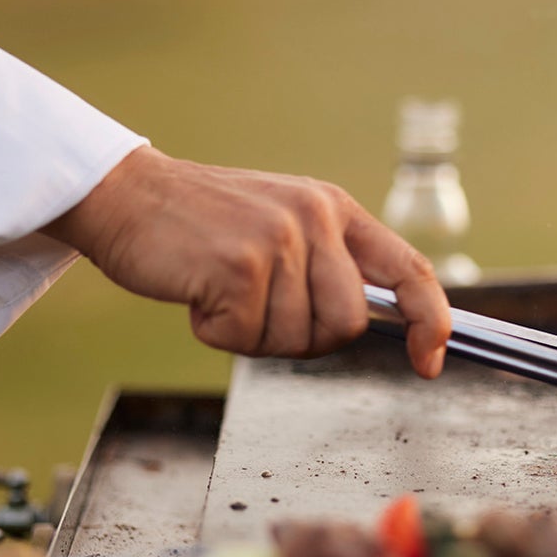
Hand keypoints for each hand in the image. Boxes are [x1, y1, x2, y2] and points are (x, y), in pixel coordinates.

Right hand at [46, 147, 450, 376]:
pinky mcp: (238, 267)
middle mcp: (316, 218)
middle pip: (346, 323)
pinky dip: (216, 332)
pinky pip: (244, 339)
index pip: (409, 269)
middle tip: (258, 312)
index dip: (429, 320)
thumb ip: (329, 263)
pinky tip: (198, 294)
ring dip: (253, 334)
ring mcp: (278, 240)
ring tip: (222, 291)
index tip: (429, 360)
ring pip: (295, 338)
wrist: (127, 197)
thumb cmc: (203, 225)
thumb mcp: (283, 224)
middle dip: (304, 338)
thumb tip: (375, 322)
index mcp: (335, 209)